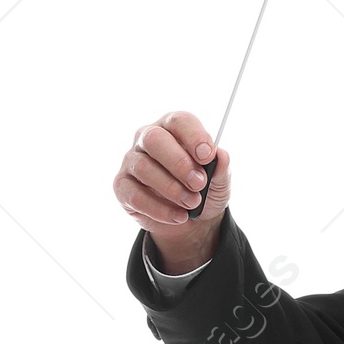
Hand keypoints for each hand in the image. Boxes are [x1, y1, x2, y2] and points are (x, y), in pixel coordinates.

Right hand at [112, 110, 229, 269]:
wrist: (191, 221)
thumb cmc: (202, 190)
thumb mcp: (218, 181)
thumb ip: (220, 168)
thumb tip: (221, 155)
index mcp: (173, 129)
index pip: (179, 121)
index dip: (193, 136)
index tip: (207, 156)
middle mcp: (147, 139)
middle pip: (154, 139)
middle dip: (179, 163)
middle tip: (199, 183)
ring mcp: (131, 161)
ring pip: (144, 168)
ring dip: (172, 189)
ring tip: (192, 203)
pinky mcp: (123, 186)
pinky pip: (136, 195)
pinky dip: (160, 209)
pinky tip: (179, 217)